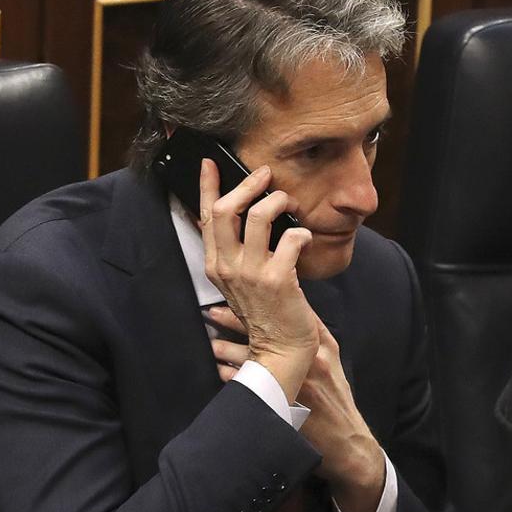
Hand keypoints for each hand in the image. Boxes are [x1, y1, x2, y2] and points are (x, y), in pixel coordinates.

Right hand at [199, 159, 319, 402]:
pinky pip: (291, 238)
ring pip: (259, 217)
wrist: (280, 350)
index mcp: (216, 265)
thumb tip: (242, 215)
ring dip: (278, 201)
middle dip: (248, 184)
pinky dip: (301, 232)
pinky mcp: (279, 280)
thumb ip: (236, 252)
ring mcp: (253, 274)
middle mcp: (229, 267)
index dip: (209, 186)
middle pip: (228, 210)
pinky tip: (305, 237)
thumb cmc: (267, 312)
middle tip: (265, 175)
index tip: (212, 162)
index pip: (207, 217)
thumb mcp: (241, 281)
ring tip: (290, 203)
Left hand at [209, 310, 385, 511]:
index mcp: (320, 345)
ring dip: (228, 349)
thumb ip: (314, 337)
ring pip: (253, 357)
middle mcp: (307, 359)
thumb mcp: (332, 360)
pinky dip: (232, 376)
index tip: (240, 293)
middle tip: (213, 313)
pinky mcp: (281, 401)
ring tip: (212, 343)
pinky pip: (250, 385)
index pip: (289, 314)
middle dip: (237, 321)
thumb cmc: (336, 397)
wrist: (345, 438)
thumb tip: (292, 313)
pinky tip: (220, 370)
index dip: (263, 302)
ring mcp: (293, 380)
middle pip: (266, 332)